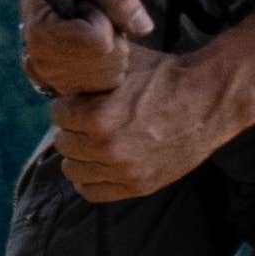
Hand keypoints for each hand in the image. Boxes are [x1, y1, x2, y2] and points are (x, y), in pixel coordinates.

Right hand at [20, 0, 151, 100]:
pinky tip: (88, 47)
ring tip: (87, 30)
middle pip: (111, 60)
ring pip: (113, 74)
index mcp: (42, 32)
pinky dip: (107, 64)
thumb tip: (143, 27)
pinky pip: (109, 83)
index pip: (101, 42)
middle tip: (88, 16)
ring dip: (110, 50)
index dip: (104, 18)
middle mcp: (43, 62)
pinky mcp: (67, 88)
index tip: (85, 5)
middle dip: (110, 35)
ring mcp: (54, 79)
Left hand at [48, 30, 254, 202]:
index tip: (79, 101)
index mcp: (99, 117)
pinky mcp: (139, 186)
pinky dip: (90, 178)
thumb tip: (46, 64)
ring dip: (79, 154)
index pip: (58, 114)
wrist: (208, 101)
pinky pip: (93, 191)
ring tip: (94, 141)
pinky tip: (98, 163)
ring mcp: (124, 171)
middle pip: (64, 143)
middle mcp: (108, 149)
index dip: (68, 104)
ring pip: (74, 170)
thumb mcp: (122, 63)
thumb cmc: (164, 77)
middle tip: (87, 120)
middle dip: (72, 128)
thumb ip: (87, 68)